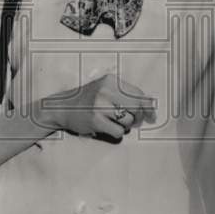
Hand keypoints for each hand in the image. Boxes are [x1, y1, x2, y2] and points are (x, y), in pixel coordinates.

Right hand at [39, 74, 155, 141]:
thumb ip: (126, 95)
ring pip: (128, 121)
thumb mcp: (105, 89)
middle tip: (133, 121)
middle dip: (138, 117)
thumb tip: (150, 108)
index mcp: (111, 81)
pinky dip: (116, 132)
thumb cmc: (88, 99)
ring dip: (124, 125)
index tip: (152, 115)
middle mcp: (106, 90)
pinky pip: (118, 131)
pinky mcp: (96, 120)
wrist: (62, 107)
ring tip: (112, 121)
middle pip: (136, 107)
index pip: (139, 94)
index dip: (148, 107)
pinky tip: (107, 127)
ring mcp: (100, 106)